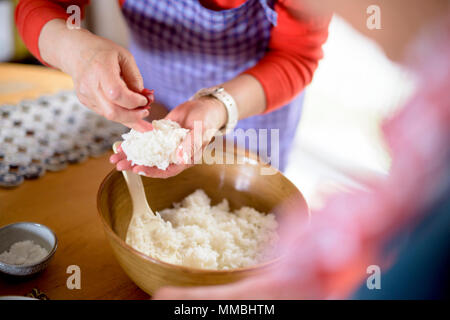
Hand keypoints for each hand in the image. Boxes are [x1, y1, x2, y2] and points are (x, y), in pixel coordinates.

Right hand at [39, 20, 152, 131]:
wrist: (76, 51)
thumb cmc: (102, 51)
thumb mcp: (124, 57)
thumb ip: (135, 77)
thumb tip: (145, 97)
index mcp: (100, 69)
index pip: (117, 94)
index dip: (134, 101)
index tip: (145, 100)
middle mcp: (90, 85)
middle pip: (112, 111)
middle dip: (133, 116)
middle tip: (146, 112)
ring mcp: (86, 95)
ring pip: (109, 115)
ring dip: (128, 118)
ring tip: (141, 114)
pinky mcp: (86, 101)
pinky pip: (105, 113)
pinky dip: (120, 115)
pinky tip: (130, 113)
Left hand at [110, 97, 226, 177]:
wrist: (204, 107)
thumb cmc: (207, 121)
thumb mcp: (201, 132)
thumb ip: (191, 144)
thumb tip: (179, 157)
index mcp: (184, 159)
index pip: (167, 170)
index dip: (152, 171)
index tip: (138, 169)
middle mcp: (173, 155)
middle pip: (152, 164)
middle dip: (135, 165)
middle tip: (119, 165)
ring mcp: (165, 145)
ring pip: (146, 153)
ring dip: (131, 155)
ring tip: (115, 158)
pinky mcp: (159, 135)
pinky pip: (145, 140)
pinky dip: (134, 142)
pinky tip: (123, 144)